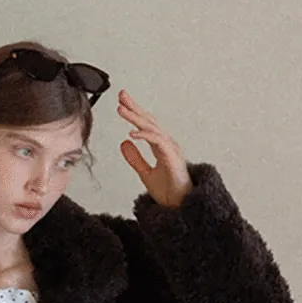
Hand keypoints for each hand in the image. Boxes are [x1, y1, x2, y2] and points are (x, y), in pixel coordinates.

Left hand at [117, 89, 192, 207]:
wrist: (180, 207)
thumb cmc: (170, 192)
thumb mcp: (145, 174)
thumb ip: (135, 159)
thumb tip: (124, 143)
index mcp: (160, 146)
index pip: (146, 125)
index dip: (134, 113)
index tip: (121, 103)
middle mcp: (167, 144)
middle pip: (149, 121)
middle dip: (135, 107)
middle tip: (121, 95)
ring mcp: (171, 149)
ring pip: (152, 128)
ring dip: (136, 118)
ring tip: (122, 110)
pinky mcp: (172, 157)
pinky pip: (158, 142)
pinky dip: (145, 136)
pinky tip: (132, 134)